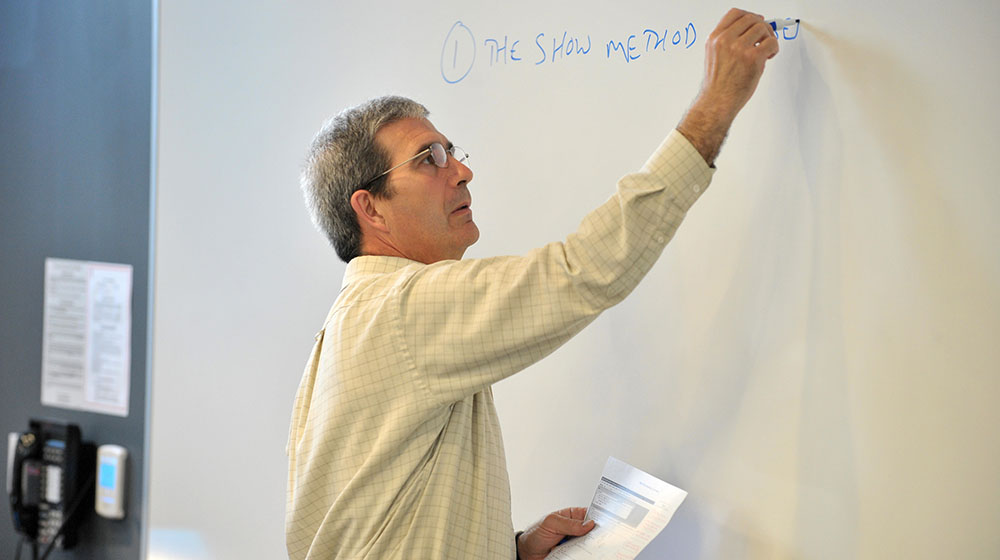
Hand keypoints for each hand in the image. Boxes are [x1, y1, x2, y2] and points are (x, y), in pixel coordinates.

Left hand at [517, 507, 594, 559]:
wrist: (528, 552)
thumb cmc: (536, 534)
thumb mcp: (551, 523)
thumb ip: (569, 523)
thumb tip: (587, 524)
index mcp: (572, 516)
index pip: (590, 514)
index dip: (599, 516)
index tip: (606, 520)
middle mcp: (576, 529)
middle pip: (593, 531)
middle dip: (597, 533)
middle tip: (599, 536)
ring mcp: (576, 542)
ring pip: (590, 544)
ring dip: (592, 546)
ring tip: (591, 546)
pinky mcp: (574, 554)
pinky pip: (583, 554)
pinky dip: (585, 555)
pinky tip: (585, 554)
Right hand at [678, 8, 779, 164]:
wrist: (716, 102)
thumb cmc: (717, 85)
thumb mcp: (714, 57)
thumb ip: (728, 42)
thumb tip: (752, 33)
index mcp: (715, 38)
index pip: (734, 14)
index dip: (749, 15)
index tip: (756, 21)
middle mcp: (725, 40)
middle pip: (751, 19)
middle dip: (762, 27)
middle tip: (765, 37)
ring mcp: (739, 48)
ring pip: (763, 28)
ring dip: (768, 38)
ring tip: (765, 51)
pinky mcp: (752, 57)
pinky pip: (771, 43)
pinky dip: (774, 49)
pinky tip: (768, 57)